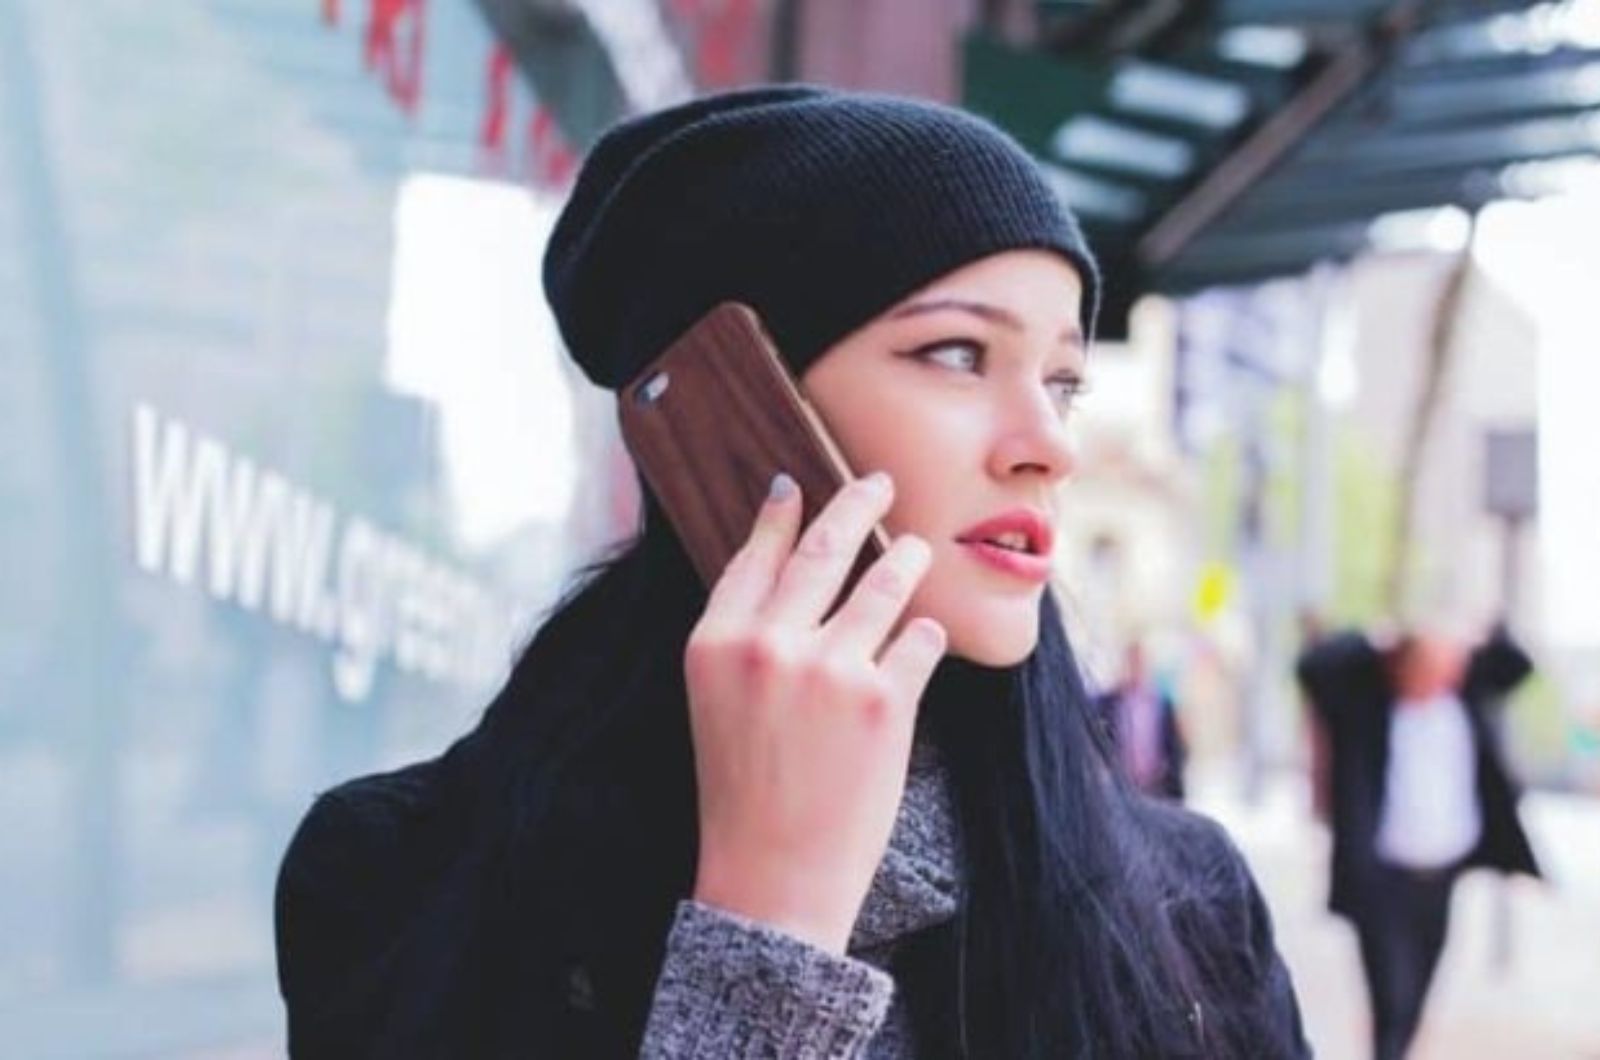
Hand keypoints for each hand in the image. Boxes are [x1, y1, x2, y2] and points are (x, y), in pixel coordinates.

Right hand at [683, 471, 946, 953]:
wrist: (772, 874)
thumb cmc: (743, 788)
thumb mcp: (715, 700)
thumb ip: (745, 632)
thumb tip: (785, 554)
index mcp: (715, 642)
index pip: (755, 554)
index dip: (781, 513)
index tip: (799, 484)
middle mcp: (769, 645)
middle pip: (825, 546)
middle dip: (859, 503)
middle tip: (879, 482)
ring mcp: (829, 669)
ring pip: (885, 581)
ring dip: (906, 559)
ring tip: (916, 551)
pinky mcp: (884, 699)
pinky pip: (920, 638)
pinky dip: (924, 634)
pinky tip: (920, 638)